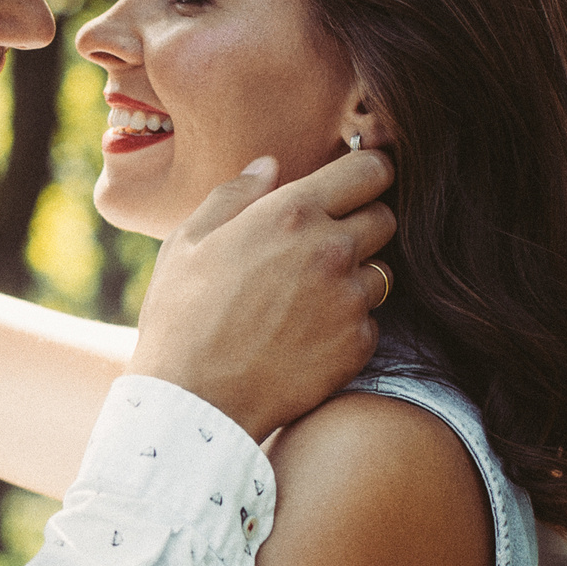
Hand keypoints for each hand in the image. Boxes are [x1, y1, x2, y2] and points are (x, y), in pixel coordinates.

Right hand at [129, 151, 397, 439]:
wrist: (194, 400)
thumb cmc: (181, 317)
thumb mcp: (187, 242)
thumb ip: (234, 195)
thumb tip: (269, 166)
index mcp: (292, 213)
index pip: (371, 170)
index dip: (367, 173)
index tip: (353, 185)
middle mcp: (332, 250)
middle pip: (385, 218)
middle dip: (361, 224)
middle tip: (320, 246)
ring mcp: (350, 300)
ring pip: (381, 272)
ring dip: (355, 277)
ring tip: (307, 297)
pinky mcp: (358, 344)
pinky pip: (370, 321)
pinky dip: (348, 324)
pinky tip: (306, 335)